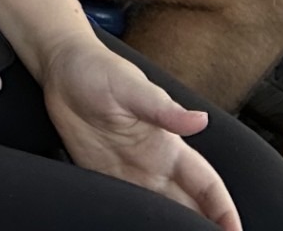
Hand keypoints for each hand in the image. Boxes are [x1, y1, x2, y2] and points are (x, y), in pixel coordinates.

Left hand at [42, 39, 240, 230]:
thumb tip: (200, 120)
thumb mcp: (130, 86)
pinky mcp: (102, 179)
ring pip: (159, 214)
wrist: (59, 68)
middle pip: (189, 209)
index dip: (224, 211)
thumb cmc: (98, 69)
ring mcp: (128, 175)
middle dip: (201, 230)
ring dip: (170, 229)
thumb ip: (163, 109)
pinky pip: (124, 209)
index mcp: (167, 146)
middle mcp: (153, 166)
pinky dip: (133, 223)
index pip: (207, 186)